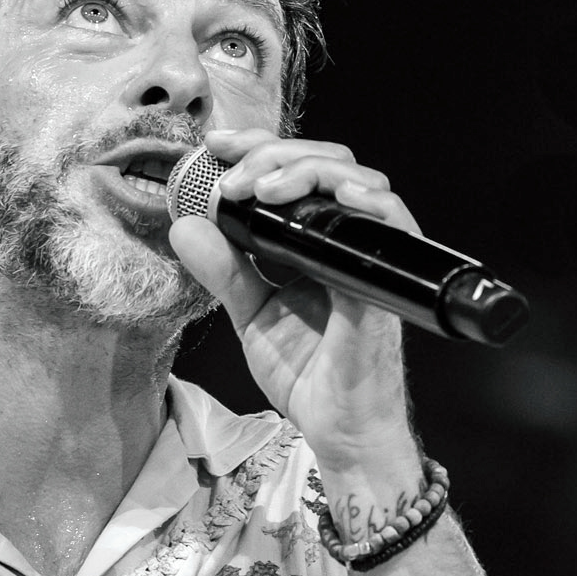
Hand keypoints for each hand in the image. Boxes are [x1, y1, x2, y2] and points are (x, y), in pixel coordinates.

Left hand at [169, 129, 421, 469]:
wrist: (339, 429)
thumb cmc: (309, 373)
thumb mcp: (251, 313)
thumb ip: (223, 270)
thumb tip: (185, 226)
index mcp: (316, 241)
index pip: (297, 172)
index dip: (260, 148)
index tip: (216, 146)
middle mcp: (347, 241)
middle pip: (329, 163)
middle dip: (275, 153)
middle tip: (232, 173)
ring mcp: (370, 259)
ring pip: (358, 182)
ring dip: (308, 171)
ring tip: (261, 188)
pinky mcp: (385, 285)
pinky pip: (391, 228)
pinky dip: (365, 204)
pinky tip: (332, 198)